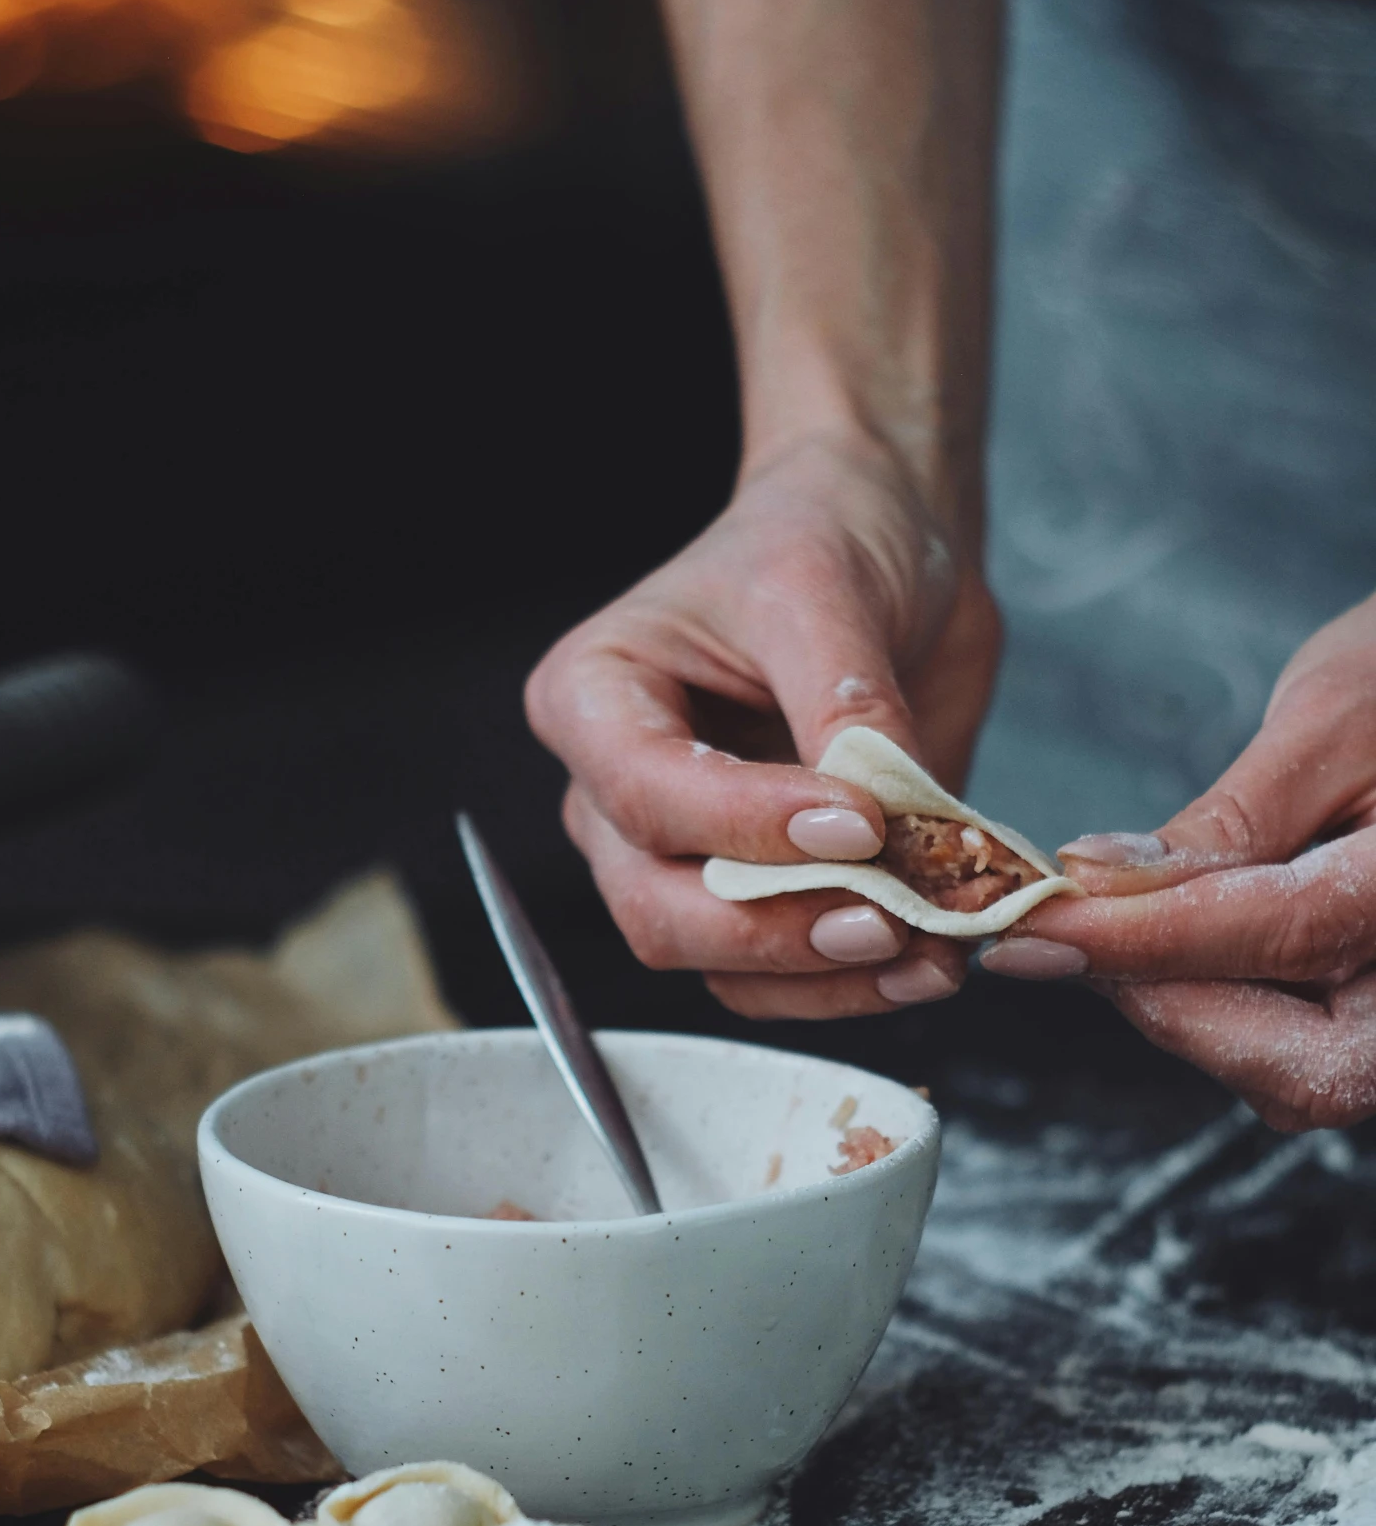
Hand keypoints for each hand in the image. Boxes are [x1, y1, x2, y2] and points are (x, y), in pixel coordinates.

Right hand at [526, 433, 1002, 1019]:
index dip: (746, 825)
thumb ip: (845, 710)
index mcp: (594, 696)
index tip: (860, 822)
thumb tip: (881, 827)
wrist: (886, 544)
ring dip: (823, 977)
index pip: (646, 793)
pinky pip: (775, 982)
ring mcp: (678, 856)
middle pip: (657, 907)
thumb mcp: (829, 591)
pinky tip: (927, 964)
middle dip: (774, 929)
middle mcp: (615, 793)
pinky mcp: (754, 897)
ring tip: (931, 954)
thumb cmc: (828, 536)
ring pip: (713, 964)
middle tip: (888, 919)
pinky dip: (849, 988)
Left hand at [981, 594, 1375, 1128]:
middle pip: (1307, 1062)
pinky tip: (1187, 941)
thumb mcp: (1335, 716)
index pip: (1285, 933)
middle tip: (1072, 940)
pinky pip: (1314, 1054)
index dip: (1145, 941)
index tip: (1038, 931)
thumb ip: (1231, 821)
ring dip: (1196, 1012)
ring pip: (1303, 1072)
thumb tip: (1104, 884)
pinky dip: (1235, 1010)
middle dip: (1175, 1006)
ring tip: (1126, 926)